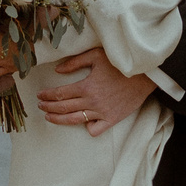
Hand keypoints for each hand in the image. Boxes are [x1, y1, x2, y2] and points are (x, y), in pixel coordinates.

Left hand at [34, 48, 158, 135]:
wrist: (144, 74)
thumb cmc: (119, 63)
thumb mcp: (95, 56)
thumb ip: (75, 63)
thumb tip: (57, 70)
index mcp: (86, 86)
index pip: (59, 94)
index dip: (47, 96)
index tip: (40, 96)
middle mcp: (92, 102)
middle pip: (63, 108)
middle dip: (48, 108)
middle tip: (40, 106)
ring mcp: (102, 112)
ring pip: (74, 120)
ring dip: (59, 120)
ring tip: (50, 117)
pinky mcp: (112, 119)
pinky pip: (95, 129)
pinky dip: (88, 128)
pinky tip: (83, 123)